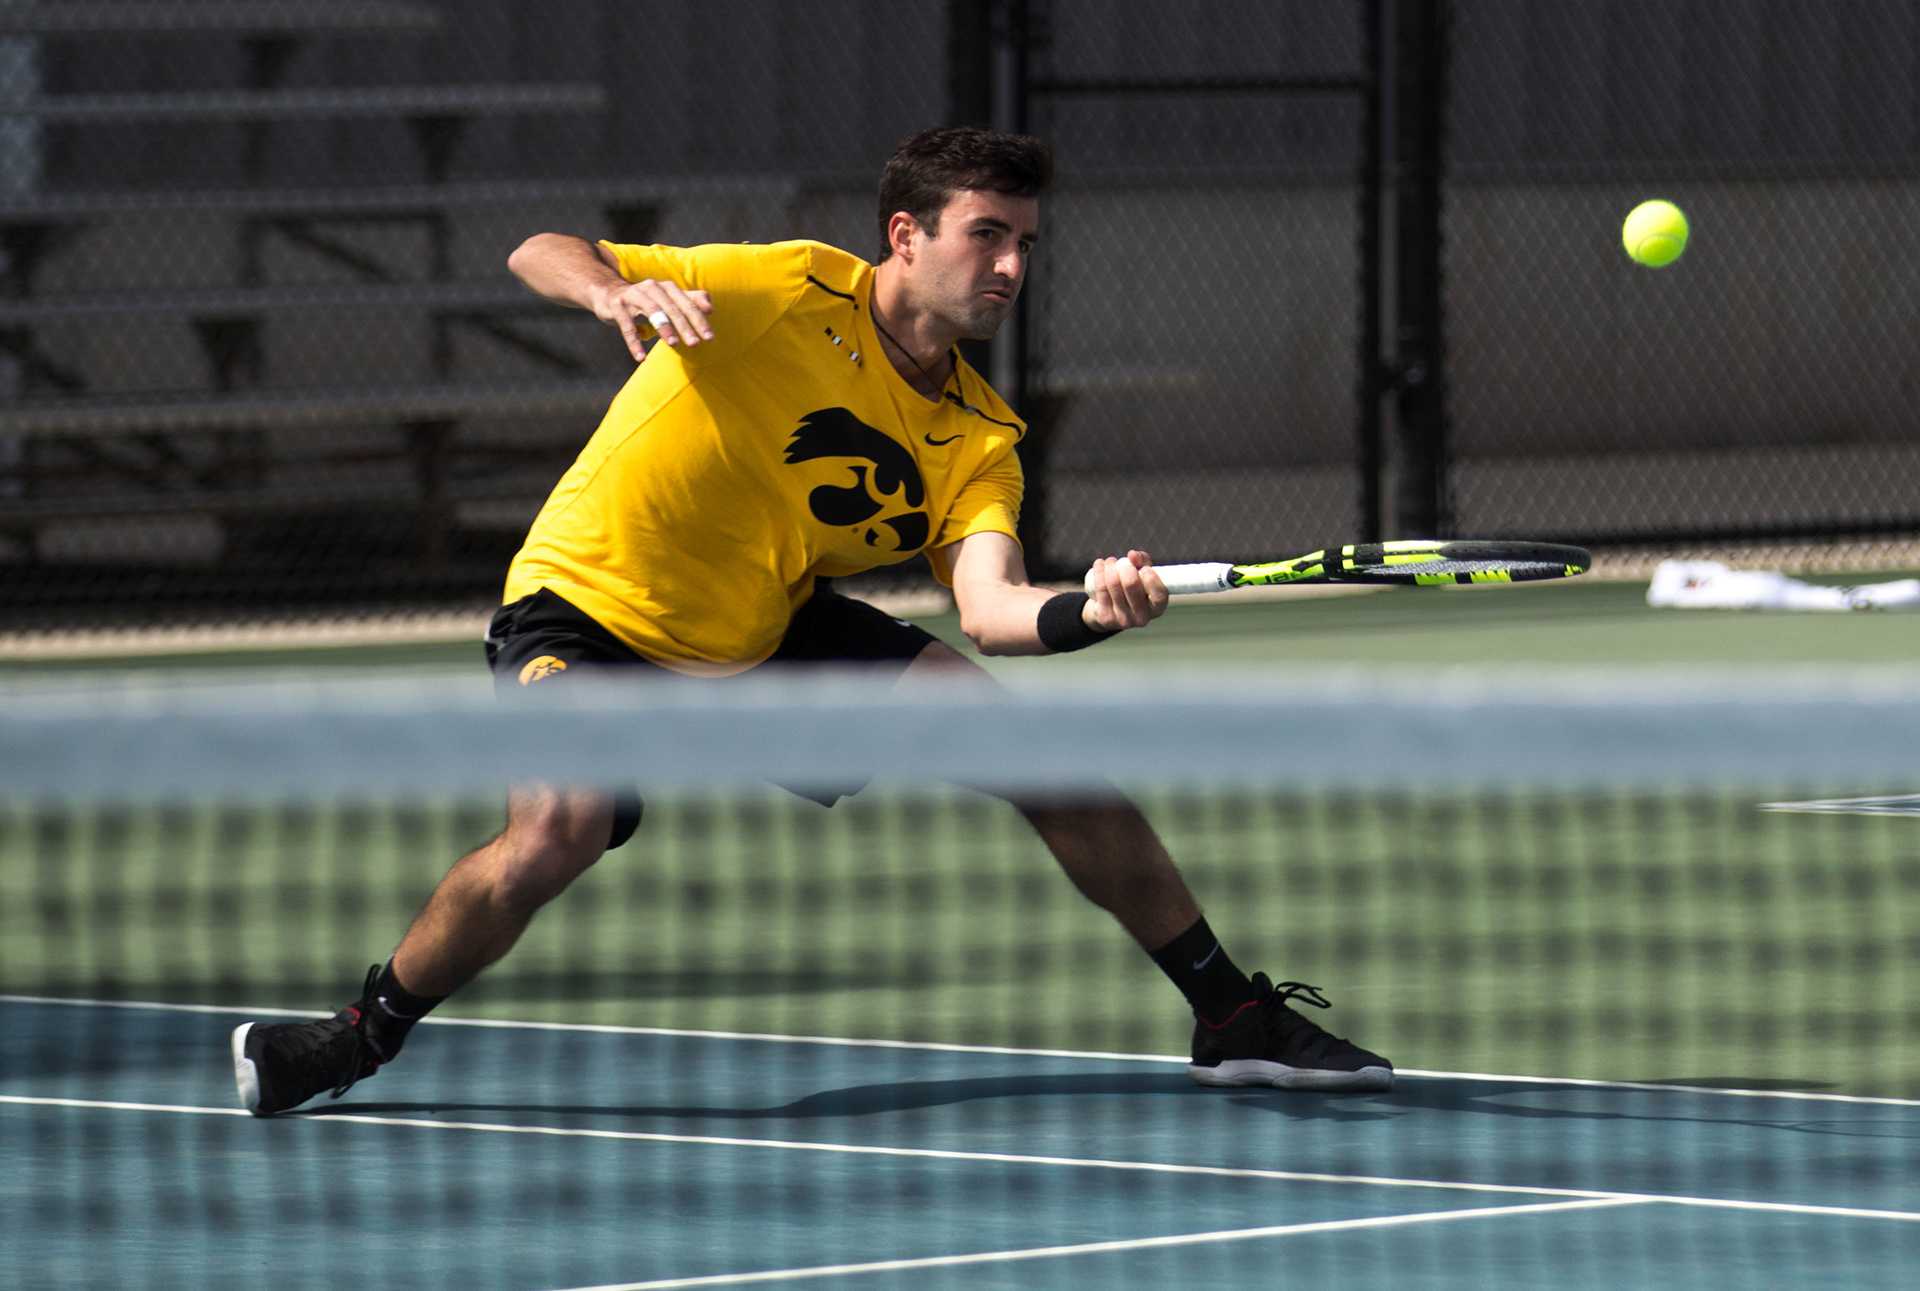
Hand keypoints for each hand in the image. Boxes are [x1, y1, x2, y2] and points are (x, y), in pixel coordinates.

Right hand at [592, 278, 713, 359]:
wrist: (609, 293)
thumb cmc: (646, 301)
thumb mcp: (668, 300)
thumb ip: (690, 301)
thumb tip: (710, 308)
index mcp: (667, 288)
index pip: (687, 304)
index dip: (699, 320)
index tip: (709, 337)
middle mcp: (652, 288)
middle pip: (671, 307)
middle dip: (684, 325)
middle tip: (695, 343)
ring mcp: (633, 296)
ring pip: (651, 311)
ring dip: (663, 327)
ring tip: (673, 344)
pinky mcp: (617, 306)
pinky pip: (626, 326)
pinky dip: (634, 342)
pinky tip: (641, 358)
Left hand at [1082, 550, 1167, 631]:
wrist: (1109, 610)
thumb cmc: (1133, 588)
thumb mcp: (1142, 575)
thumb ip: (1143, 562)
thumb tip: (1132, 555)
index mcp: (1157, 609)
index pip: (1159, 595)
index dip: (1151, 578)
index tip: (1144, 569)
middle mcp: (1141, 618)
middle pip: (1131, 584)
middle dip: (1125, 566)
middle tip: (1122, 562)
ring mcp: (1123, 620)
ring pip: (1113, 583)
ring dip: (1110, 566)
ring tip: (1111, 561)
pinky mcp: (1106, 617)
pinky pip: (1101, 588)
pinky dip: (1099, 572)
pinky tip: (1100, 564)